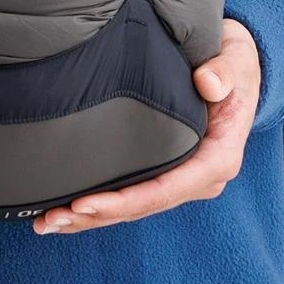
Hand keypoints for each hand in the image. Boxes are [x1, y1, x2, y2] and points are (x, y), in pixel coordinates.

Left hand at [32, 18, 260, 234]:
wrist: (235, 64)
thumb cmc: (233, 63)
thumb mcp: (235, 61)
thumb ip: (224, 72)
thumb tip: (209, 83)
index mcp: (218, 158)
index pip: (168, 188)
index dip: (126, 200)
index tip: (87, 202)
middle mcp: (199, 176)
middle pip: (144, 205)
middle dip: (99, 214)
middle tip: (54, 218)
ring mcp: (182, 177)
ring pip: (134, 206)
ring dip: (92, 217)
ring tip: (49, 222)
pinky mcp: (166, 169)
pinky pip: (132, 194)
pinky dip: (100, 205)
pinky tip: (67, 210)